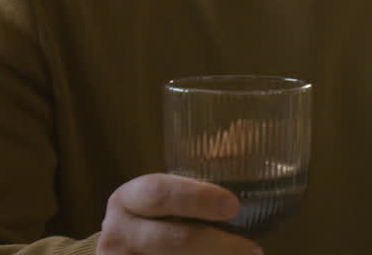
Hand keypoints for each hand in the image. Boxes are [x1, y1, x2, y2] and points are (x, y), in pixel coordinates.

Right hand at [97, 173, 261, 253]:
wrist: (128, 253)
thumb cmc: (158, 218)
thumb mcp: (171, 193)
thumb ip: (205, 168)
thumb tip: (243, 129)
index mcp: (128, 198)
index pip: (159, 192)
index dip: (197, 198)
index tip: (233, 206)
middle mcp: (117, 232)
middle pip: (172, 239)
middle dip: (217, 245)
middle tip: (253, 248)